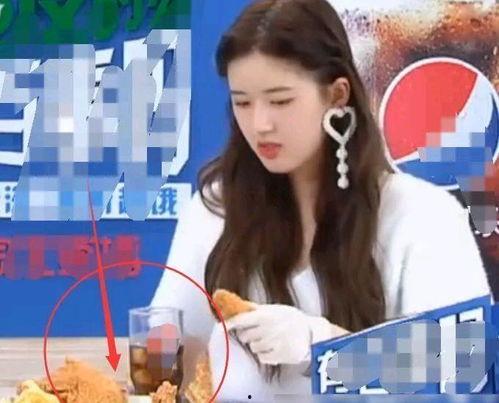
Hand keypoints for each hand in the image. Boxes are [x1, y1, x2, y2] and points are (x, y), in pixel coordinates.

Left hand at [226, 304, 348, 365]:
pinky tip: (274, 348)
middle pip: (245, 335)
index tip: (221, 327)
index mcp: (266, 314)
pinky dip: (266, 355)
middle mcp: (268, 328)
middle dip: (248, 334)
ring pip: (253, 347)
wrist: (312, 333)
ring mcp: (274, 342)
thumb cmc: (291, 319)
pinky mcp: (279, 356)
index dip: (229, 324)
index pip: (241, 319)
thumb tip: (235, 304)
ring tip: (270, 339)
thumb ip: (255, 308)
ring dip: (258, 345)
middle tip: (258, 332)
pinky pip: (262, 358)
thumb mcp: (275, 309)